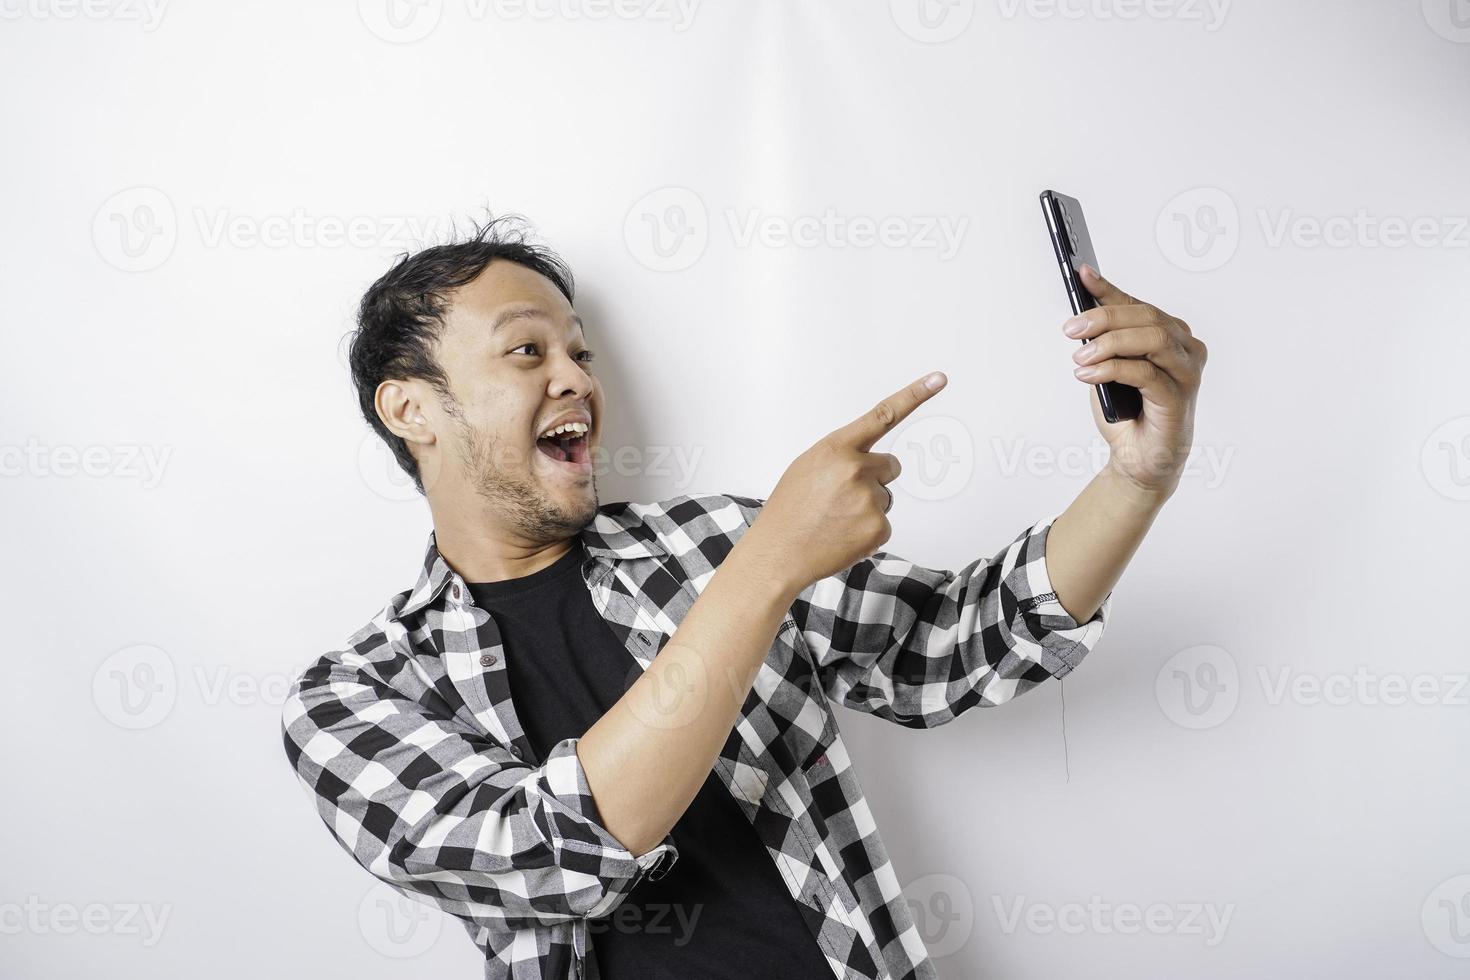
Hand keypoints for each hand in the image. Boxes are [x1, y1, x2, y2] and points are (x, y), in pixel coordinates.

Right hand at [745, 371, 947, 593]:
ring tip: (834, 520)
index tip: (938, 379)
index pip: (882, 416)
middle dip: (874, 479)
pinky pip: (883, 524)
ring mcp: (869, 499)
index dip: (914, 395)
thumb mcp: (807, 468)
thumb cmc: (789, 512)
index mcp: (836, 449)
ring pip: (884, 498)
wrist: (777, 554)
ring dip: (866, 509)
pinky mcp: (877, 528)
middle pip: (890, 466)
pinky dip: (866, 532)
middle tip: (842, 498)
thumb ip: (840, 456)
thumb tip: (866, 461)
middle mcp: (856, 469)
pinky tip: (841, 536)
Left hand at [1066, 264, 1207, 498]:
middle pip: (1146, 317)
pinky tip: (1087, 374)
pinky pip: (1146, 372)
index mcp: (1173, 335)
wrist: (1139, 459)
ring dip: (1108, 343)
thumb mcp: (1109, 366)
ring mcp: (1187, 373)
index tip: (1081, 275)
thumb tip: (1082, 311)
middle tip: (1071, 329)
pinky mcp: (1178, 398)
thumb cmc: (1127, 411)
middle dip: (1103, 318)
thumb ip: (1104, 339)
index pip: (1138, 305)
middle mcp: (1187, 349)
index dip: (1109, 289)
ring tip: (1079, 357)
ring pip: (1150, 339)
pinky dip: (1112, 369)